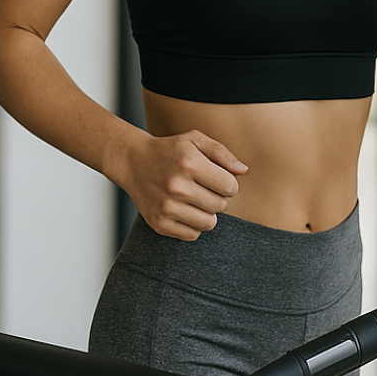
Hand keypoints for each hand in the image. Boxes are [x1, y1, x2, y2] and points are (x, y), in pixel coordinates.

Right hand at [111, 129, 245, 240]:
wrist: (132, 161)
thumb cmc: (170, 150)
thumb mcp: (195, 140)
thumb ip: (222, 153)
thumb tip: (243, 171)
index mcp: (189, 163)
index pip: (230, 187)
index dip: (229, 184)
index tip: (217, 179)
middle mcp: (177, 186)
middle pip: (220, 206)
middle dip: (218, 198)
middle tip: (204, 188)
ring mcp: (166, 207)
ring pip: (209, 223)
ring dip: (207, 213)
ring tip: (195, 199)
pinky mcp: (159, 223)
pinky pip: (192, 234)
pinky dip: (192, 225)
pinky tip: (183, 209)